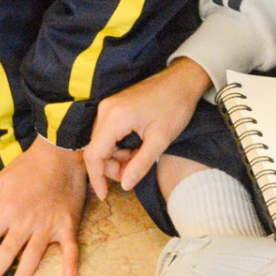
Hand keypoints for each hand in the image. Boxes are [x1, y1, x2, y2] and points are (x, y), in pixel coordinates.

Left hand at [0, 139, 87, 275]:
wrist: (58, 152)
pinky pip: (70, 245)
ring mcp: (47, 223)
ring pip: (33, 254)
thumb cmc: (24, 169)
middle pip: (4, 253)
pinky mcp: (67, 223)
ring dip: (23, 275)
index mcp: (4, 210)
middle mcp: (24, 220)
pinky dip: (71, 261)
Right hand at [83, 57, 211, 197]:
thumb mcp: (161, 139)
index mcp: (115, 117)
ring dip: (116, 157)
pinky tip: (136, 148)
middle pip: (96, 149)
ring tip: (139, 159)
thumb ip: (140, 164)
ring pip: (102, 142)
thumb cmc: (175, 106)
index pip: (93, 154)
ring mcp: (109, 106)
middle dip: (111, 167)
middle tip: (133, 174)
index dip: (97, 178)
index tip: (104, 195)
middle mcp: (106, 110)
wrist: (183, 80)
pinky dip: (119, 146)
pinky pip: (108, 132)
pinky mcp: (114, 106)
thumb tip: (125, 185)